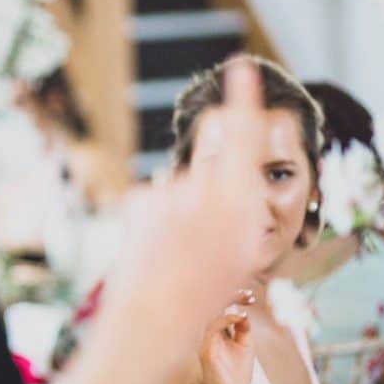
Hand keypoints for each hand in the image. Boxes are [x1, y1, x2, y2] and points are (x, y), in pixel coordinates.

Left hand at [106, 59, 272, 334]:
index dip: (243, 98)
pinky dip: (157, 219)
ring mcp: (167, 191)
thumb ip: (241, 206)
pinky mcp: (139, 200)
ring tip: (179, 252)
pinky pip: (155, 200)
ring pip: (181, 186)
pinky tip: (156, 249)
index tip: (240, 68)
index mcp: (239, 196)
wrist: (154, 315)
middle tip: (207, 219)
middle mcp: (203, 185)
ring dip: (181, 208)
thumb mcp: (245, 249)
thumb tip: (232, 181)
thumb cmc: (206, 292)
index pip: (244, 134)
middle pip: (212, 155)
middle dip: (215, 172)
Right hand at [196, 289, 255, 383]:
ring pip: (211, 313)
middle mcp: (208, 335)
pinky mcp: (205, 349)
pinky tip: (241, 317)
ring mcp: (205, 341)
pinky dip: (227, 318)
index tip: (251, 297)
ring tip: (245, 299)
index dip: (235, 299)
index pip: (221, 309)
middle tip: (249, 295)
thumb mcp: (245, 347)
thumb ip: (243, 329)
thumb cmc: (235, 376)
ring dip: (229, 303)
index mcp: (217, 334)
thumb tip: (242, 312)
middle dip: (231, 296)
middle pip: (214, 307)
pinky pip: (213, 327)